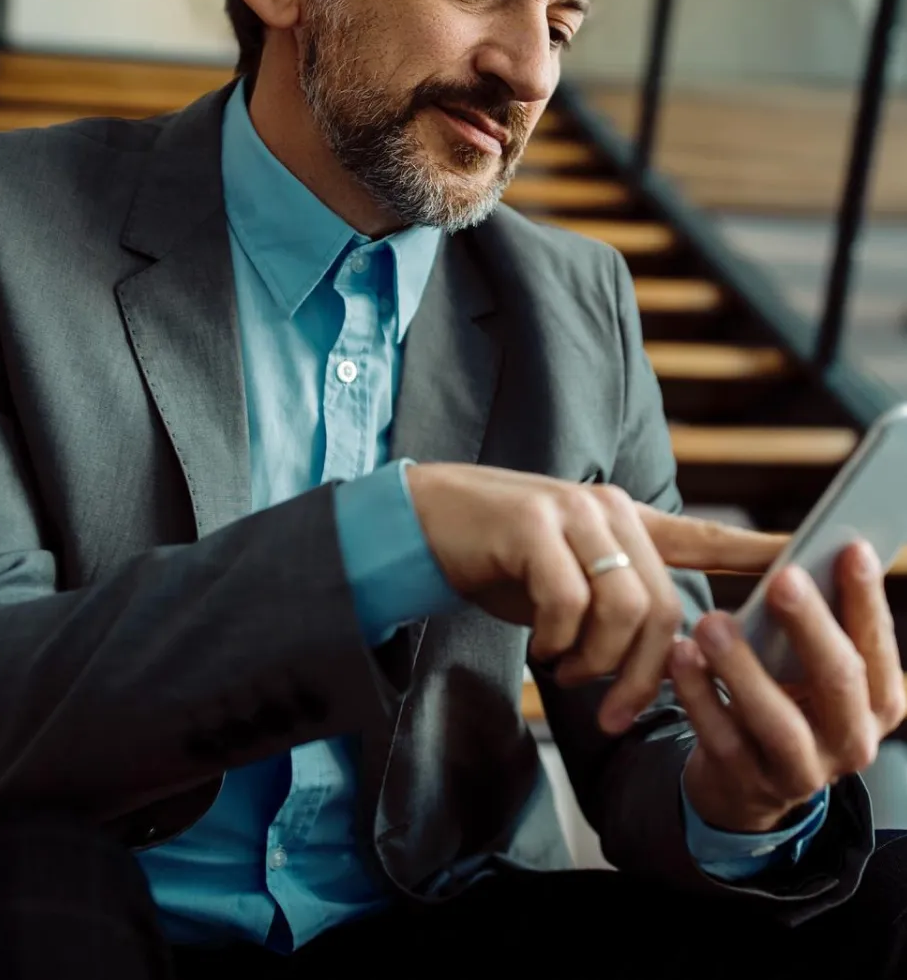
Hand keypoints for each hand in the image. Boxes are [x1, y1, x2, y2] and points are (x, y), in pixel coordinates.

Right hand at [406, 464, 783, 731]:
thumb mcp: (563, 582)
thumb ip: (609, 605)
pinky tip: (540, 649)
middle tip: (610, 711)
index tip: (795, 559)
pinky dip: (558, 642)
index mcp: (622, 520)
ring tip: (564, 672)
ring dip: (597, 662)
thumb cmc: (497, 558)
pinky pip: (569, 602)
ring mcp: (571, 512)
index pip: (700, 536)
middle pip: (664, 605)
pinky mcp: (533, 524)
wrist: (423, 522)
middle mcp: (608, 509)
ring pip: (624, 607)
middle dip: (644, 675)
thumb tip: (647, 664)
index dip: (750, 551)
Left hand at [671, 542, 906, 833]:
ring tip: (711, 622)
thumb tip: (811, 548)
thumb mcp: (809, 666)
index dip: (866, 598)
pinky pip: (721, 739)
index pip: (877, 645)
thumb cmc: (783, 695)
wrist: (745, 781)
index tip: (850, 547)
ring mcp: (801, 771)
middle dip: (811, 626)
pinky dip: (699, 695)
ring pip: (778, 721)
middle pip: (839, 680)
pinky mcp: (747, 785)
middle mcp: (852, 740)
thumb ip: (815, 621)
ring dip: (744, 668)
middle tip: (782, 579)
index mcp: (877, 700)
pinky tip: (680, 656)